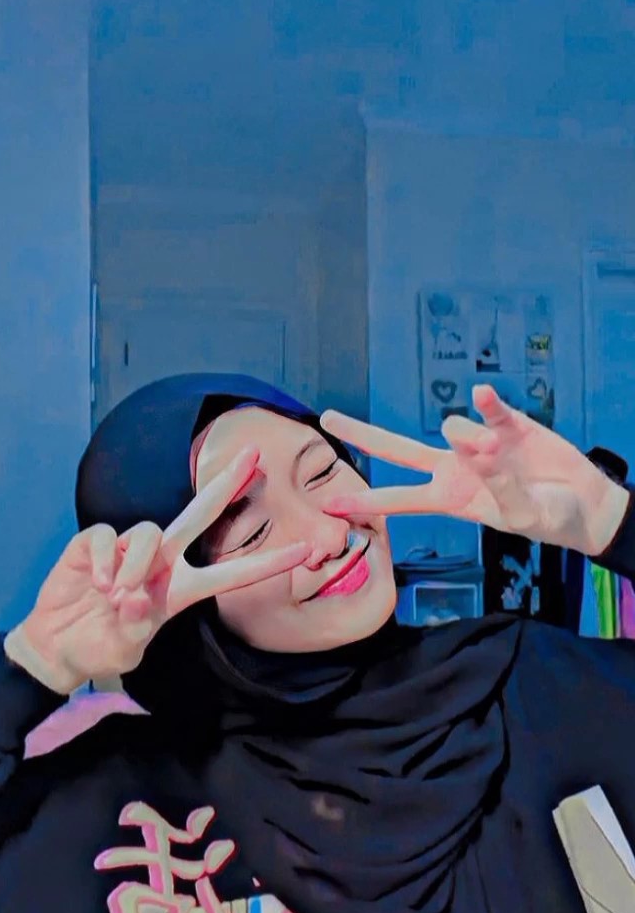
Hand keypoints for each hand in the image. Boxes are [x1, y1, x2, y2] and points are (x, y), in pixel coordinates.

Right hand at [5, 447, 309, 693]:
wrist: (57, 645)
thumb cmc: (100, 647)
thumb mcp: (126, 646)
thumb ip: (134, 626)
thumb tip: (131, 596)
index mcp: (180, 589)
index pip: (232, 574)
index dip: (269, 563)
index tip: (307, 551)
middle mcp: (161, 562)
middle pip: (199, 514)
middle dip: (226, 483)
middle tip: (254, 454)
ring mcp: (128, 548)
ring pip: (148, 531)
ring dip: (134, 565)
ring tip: (116, 595)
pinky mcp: (95, 542)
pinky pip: (108, 536)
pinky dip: (105, 560)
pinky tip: (96, 582)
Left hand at [321, 385, 628, 556]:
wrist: (584, 503)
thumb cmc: (549, 518)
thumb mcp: (520, 516)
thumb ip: (497, 485)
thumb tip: (477, 449)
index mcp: (449, 498)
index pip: (398, 500)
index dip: (365, 501)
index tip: (330, 505)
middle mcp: (454, 468)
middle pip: (397, 449)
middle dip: (362, 433)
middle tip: (327, 416)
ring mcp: (477, 443)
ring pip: (451, 429)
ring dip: (468, 439)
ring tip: (498, 454)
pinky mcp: (507, 423)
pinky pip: (488, 408)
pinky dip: (484, 403)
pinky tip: (484, 394)